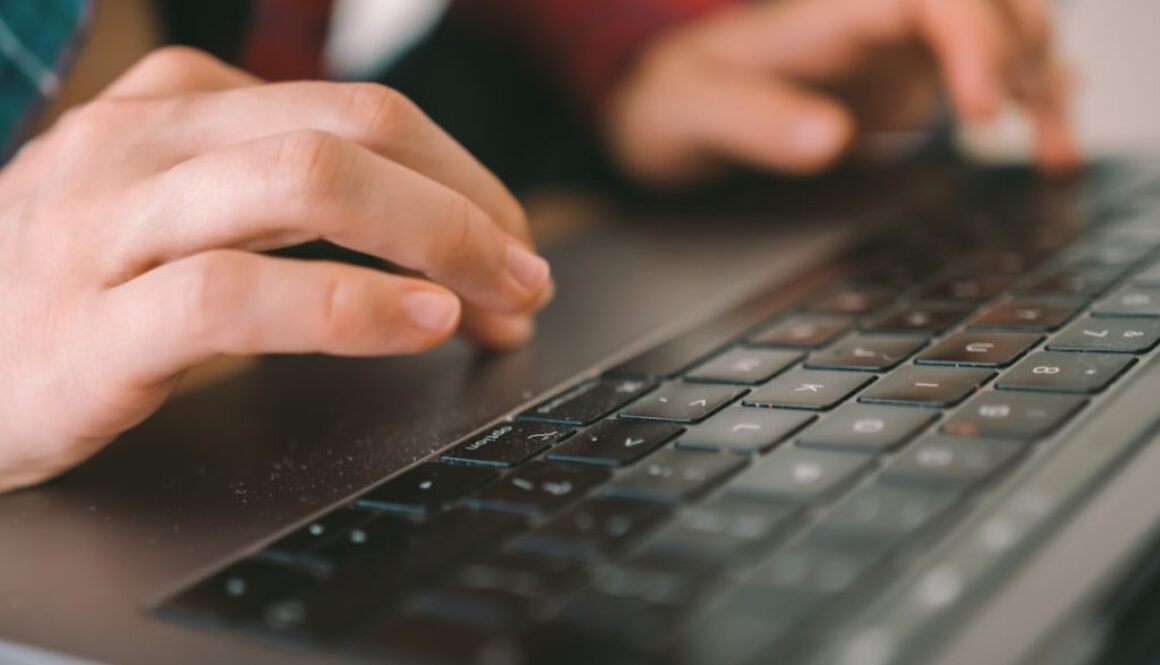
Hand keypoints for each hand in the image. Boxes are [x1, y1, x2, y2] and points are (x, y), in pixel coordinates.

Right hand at [0, 48, 552, 491]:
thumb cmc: (66, 294)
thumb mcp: (170, 211)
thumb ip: (277, 199)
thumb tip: (425, 231)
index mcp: (177, 108)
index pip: (360, 111)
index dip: (461, 175)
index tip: (511, 240)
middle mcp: (144, 147)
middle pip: (353, 130)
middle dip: (468, 202)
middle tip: (525, 273)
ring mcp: (109, 229)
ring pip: (307, 184)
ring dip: (437, 239)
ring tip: (501, 297)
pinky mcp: (90, 328)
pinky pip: (239, 295)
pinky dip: (353, 309)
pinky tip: (421, 325)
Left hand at [607, 0, 1078, 183]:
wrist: (663, 107)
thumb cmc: (671, 100)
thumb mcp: (692, 113)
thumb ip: (752, 122)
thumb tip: (828, 139)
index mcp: (829, 14)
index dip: (974, 41)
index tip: (984, 110)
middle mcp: (876, 20)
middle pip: (987, 1)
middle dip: (1023, 52)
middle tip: (1023, 128)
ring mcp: (898, 49)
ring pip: (1004, 30)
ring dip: (1042, 76)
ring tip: (1049, 149)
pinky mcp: (908, 82)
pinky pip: (990, 71)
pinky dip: (1030, 100)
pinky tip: (1040, 147)